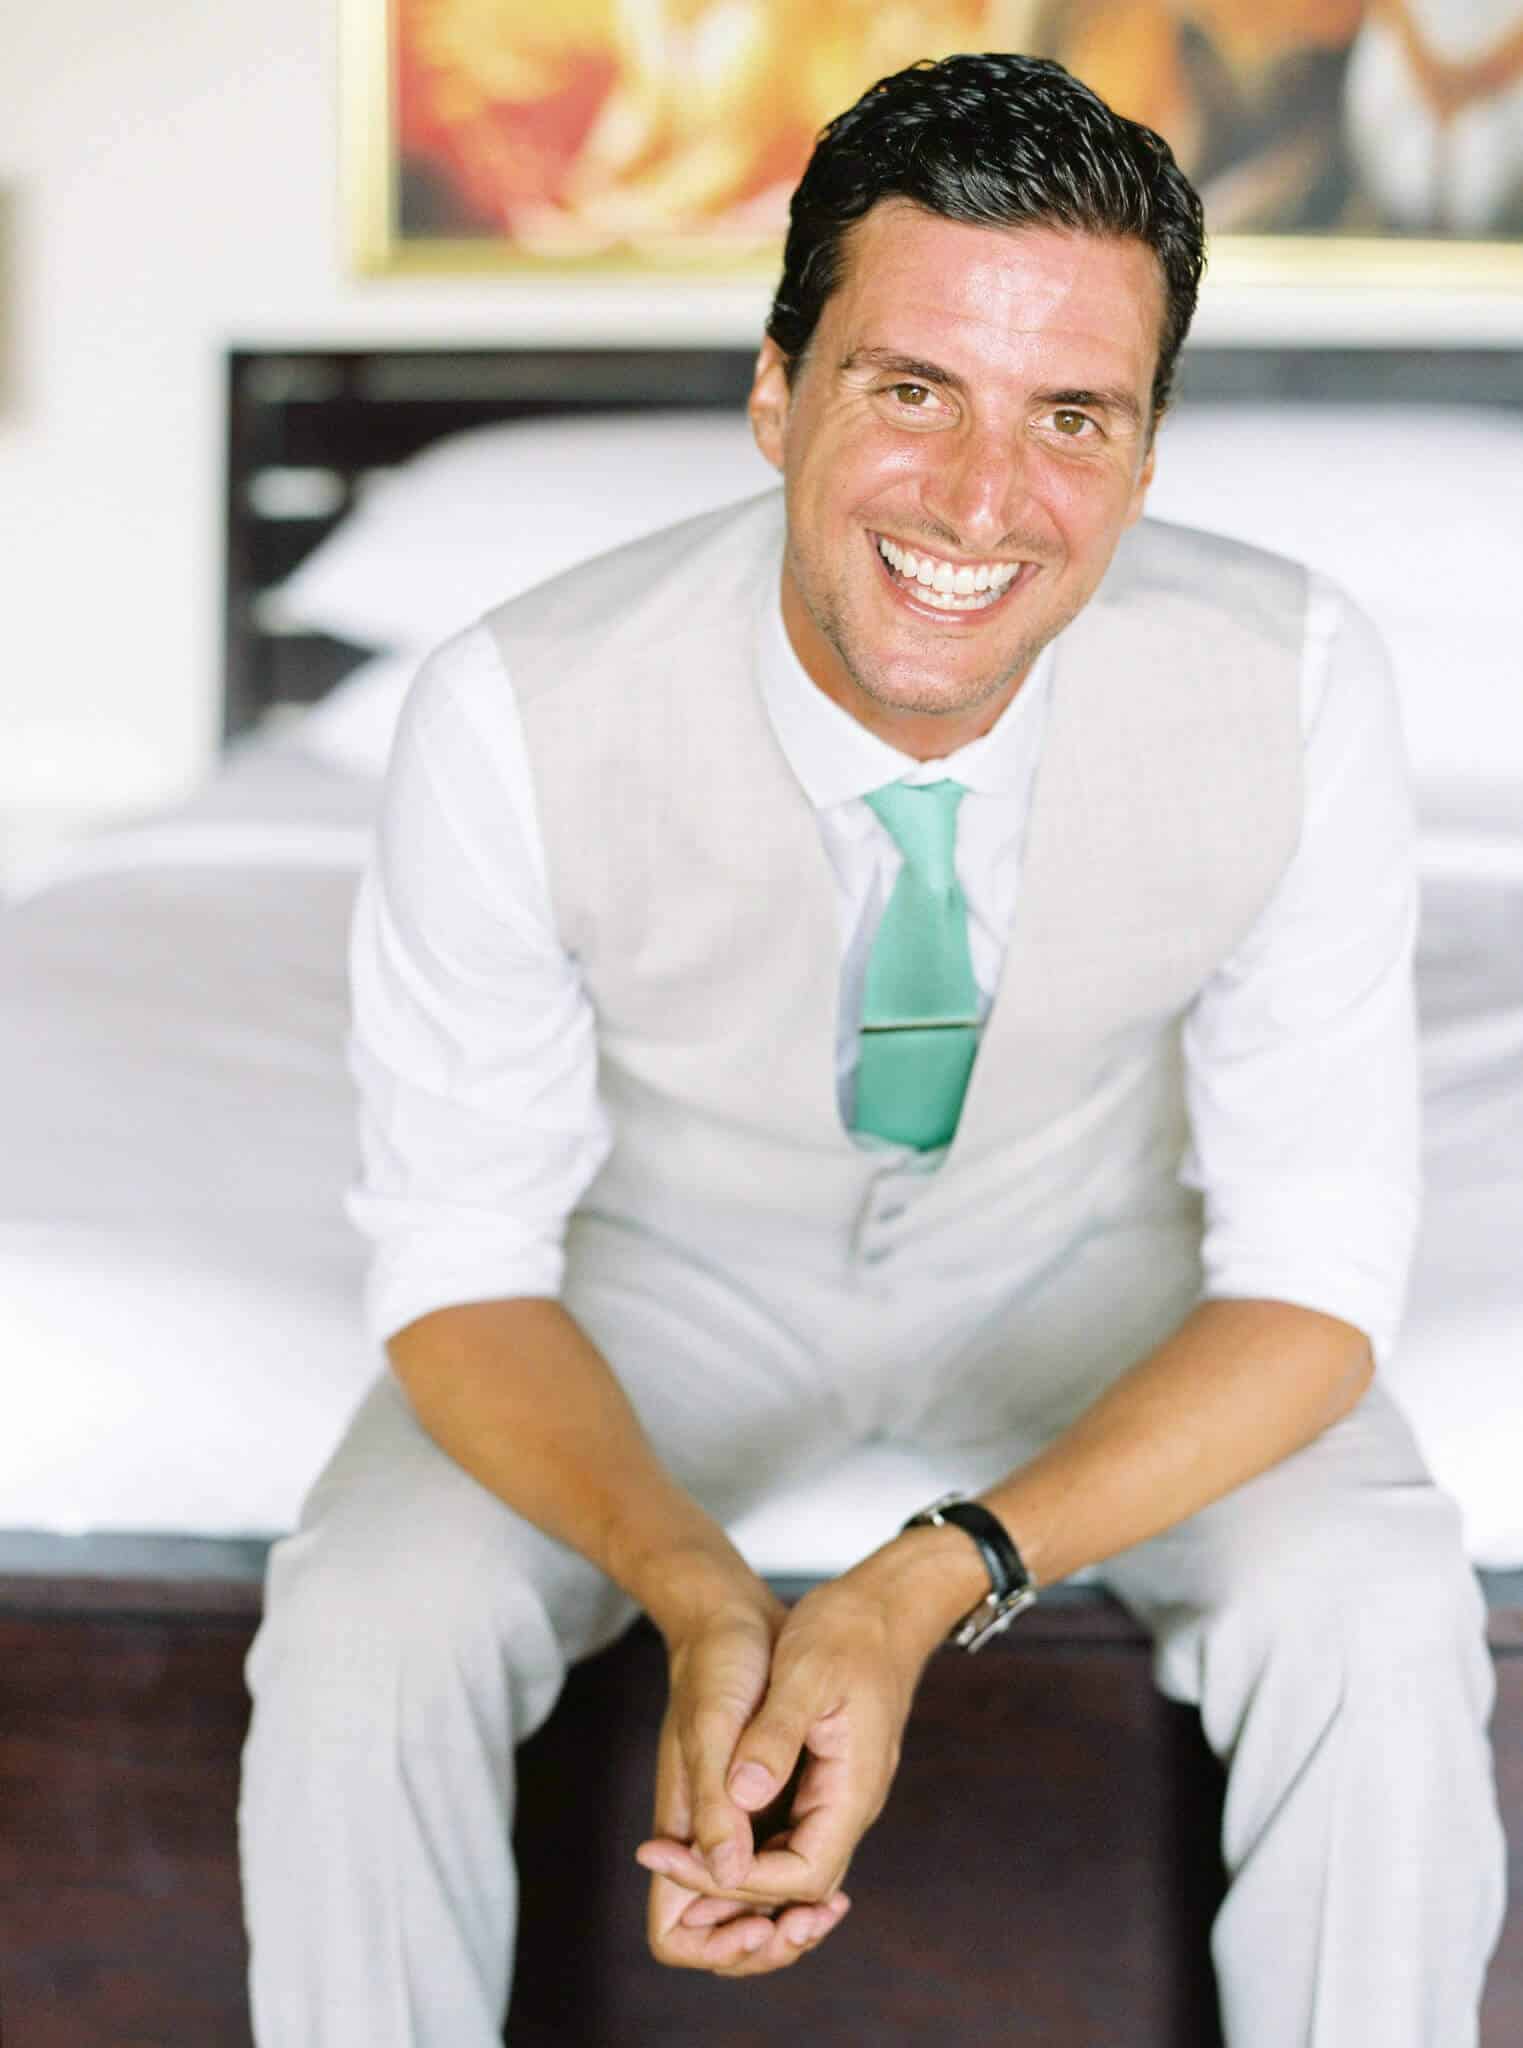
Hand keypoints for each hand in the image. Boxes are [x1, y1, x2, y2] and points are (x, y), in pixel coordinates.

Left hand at [638, 1562, 938, 1967]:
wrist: (885, 1604)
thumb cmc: (848, 1631)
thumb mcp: (804, 1674)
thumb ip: (775, 1737)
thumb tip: (741, 1797)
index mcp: (853, 1790)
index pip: (803, 1876)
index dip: (740, 1880)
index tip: (680, 1857)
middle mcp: (851, 1804)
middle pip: (794, 1881)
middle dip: (727, 1880)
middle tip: (661, 1855)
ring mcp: (840, 1792)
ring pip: (789, 1858)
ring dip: (733, 1862)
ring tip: (671, 1849)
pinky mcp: (825, 1776)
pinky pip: (788, 1827)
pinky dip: (746, 1835)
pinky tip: (704, 1816)